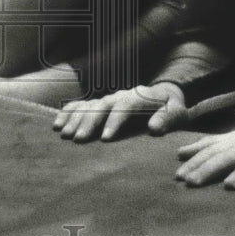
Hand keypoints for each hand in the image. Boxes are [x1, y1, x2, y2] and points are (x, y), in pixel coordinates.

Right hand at [53, 82, 191, 141]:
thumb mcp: (177, 113)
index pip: (124, 106)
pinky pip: (80, 106)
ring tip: (64, 134)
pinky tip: (57, 124)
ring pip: (88, 106)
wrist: (163, 96)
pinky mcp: (100, 104)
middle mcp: (120, 96)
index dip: (114, 122)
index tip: (106, 139)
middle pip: (102, 106)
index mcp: (139, 97)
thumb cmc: (171, 109)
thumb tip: (154, 128)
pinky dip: (68, 113)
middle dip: (89, 122)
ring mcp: (108, 99)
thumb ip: (167, 119)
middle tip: (78, 139)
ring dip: (76, 119)